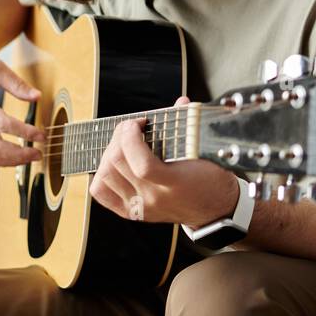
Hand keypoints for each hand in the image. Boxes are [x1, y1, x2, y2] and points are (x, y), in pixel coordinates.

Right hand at [0, 46, 46, 166]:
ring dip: (11, 161)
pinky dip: (1, 160)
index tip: (42, 135)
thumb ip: (17, 83)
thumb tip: (37, 97)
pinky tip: (18, 155)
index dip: (24, 132)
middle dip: (19, 155)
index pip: (1, 124)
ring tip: (32, 156)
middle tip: (39, 152)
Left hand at [89, 95, 240, 226]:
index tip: (139, 122)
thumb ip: (190, 125)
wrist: (214, 209)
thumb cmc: (212, 179)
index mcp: (175, 184)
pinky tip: (115, 163)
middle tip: (132, 128)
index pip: (142, 164)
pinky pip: (101, 193)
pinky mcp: (131, 212)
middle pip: (118, 165)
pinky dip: (102, 174)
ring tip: (124, 143)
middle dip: (120, 137)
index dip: (132, 138)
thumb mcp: (206, 151)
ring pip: (105, 176)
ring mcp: (140, 208)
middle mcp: (154, 198)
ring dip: (110, 153)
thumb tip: (180, 102)